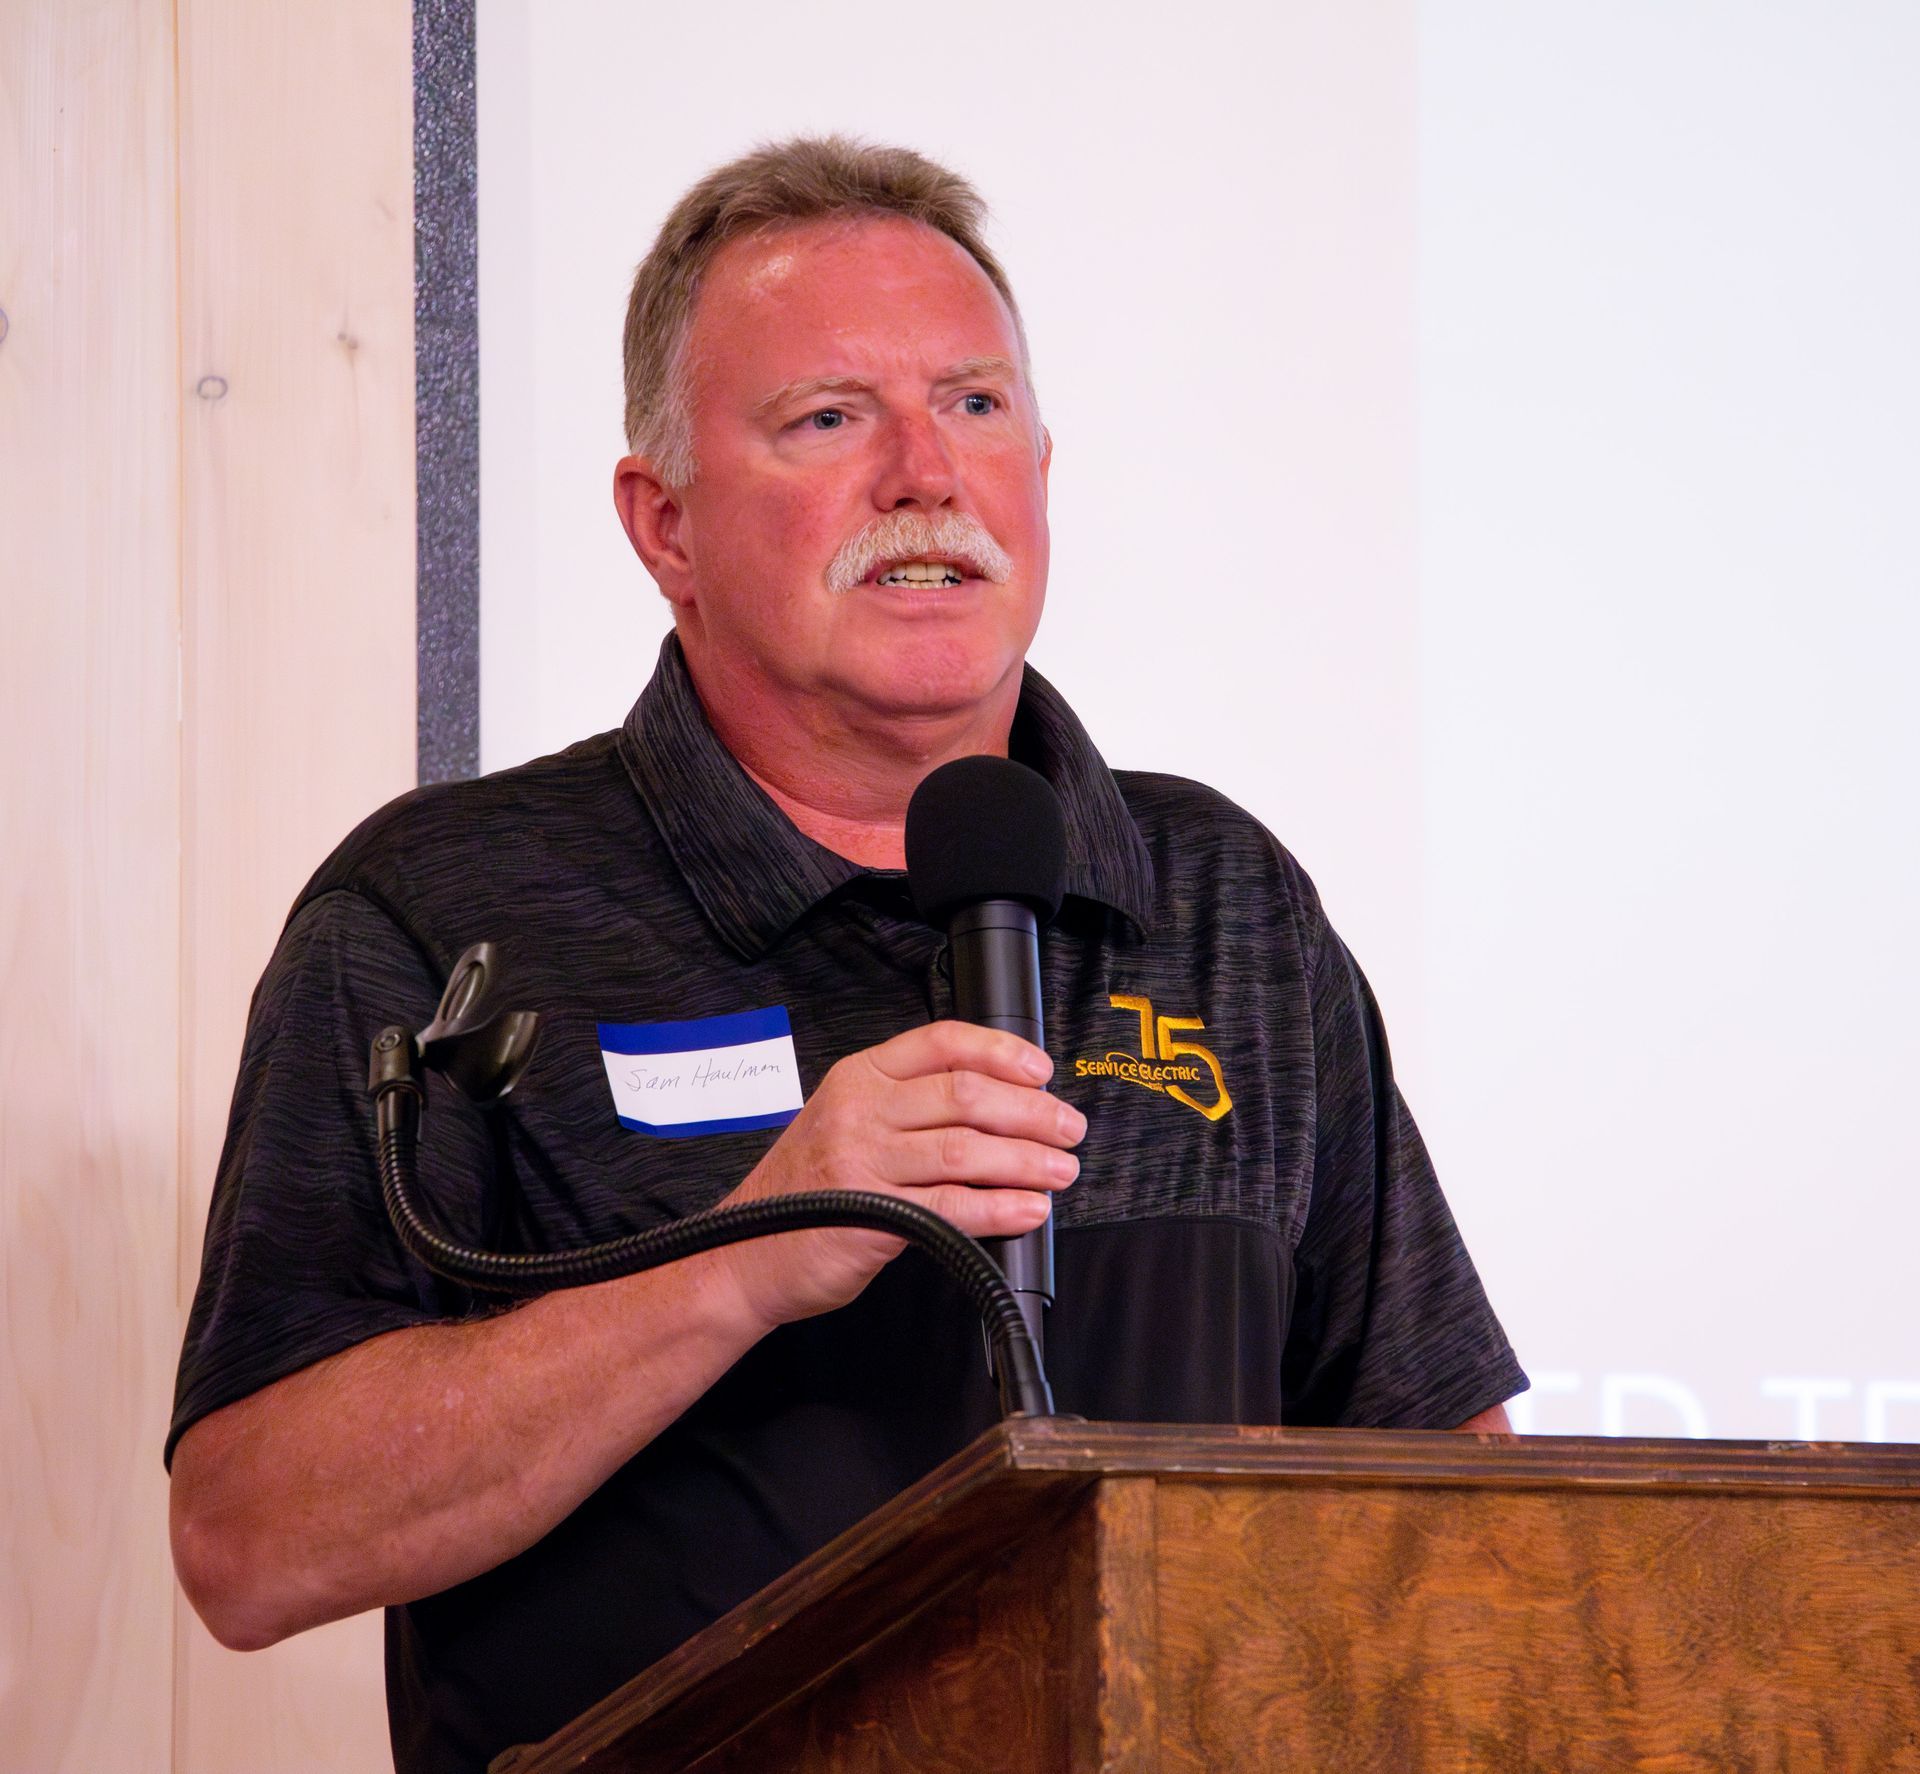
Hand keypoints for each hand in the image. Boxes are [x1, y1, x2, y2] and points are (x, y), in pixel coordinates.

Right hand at [713, 1021, 1084, 1330]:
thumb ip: (908, 1106)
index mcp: (859, 1076)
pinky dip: (1000, 1208)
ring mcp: (862, 1161)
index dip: (1001, 1051)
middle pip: (965, 1095)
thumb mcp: (846, 1121)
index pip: (941, 1042)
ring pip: (965, 1150)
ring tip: (1061, 1171)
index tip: (1041, 1070)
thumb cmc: (806, 1190)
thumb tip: (1000, 1106)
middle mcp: (860, 1110)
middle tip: (1068, 1128)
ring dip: (1026, 1161)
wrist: (743, 1252)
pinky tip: (1028, 1210)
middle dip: (1031, 1112)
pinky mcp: (871, 1216)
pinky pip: (951, 1207)